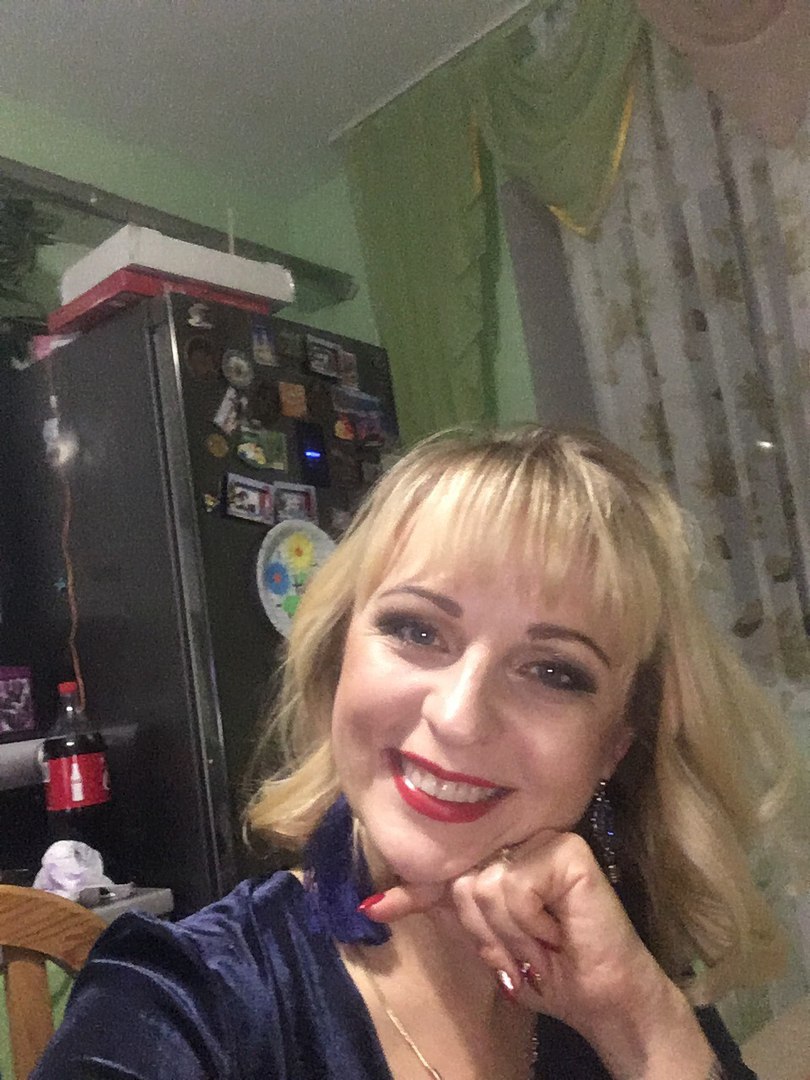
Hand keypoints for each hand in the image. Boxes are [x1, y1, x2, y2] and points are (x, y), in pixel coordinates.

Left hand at [362, 831, 714, 1078]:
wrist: (600, 997)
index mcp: (501, 856)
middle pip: (461, 882)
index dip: (410, 892)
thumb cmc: (546, 970)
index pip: (446, 870)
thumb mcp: (484, 940)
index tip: (372, 910)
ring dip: (511, 935)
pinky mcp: (566, 849)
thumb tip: (372, 904)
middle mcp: (520, 838)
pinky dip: (530, 922)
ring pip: (483, 886)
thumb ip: (439, 911)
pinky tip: (558, 930)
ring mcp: (544, 839)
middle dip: (485, 933)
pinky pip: (514, 886)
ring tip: (544, 944)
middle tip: (525, 952)